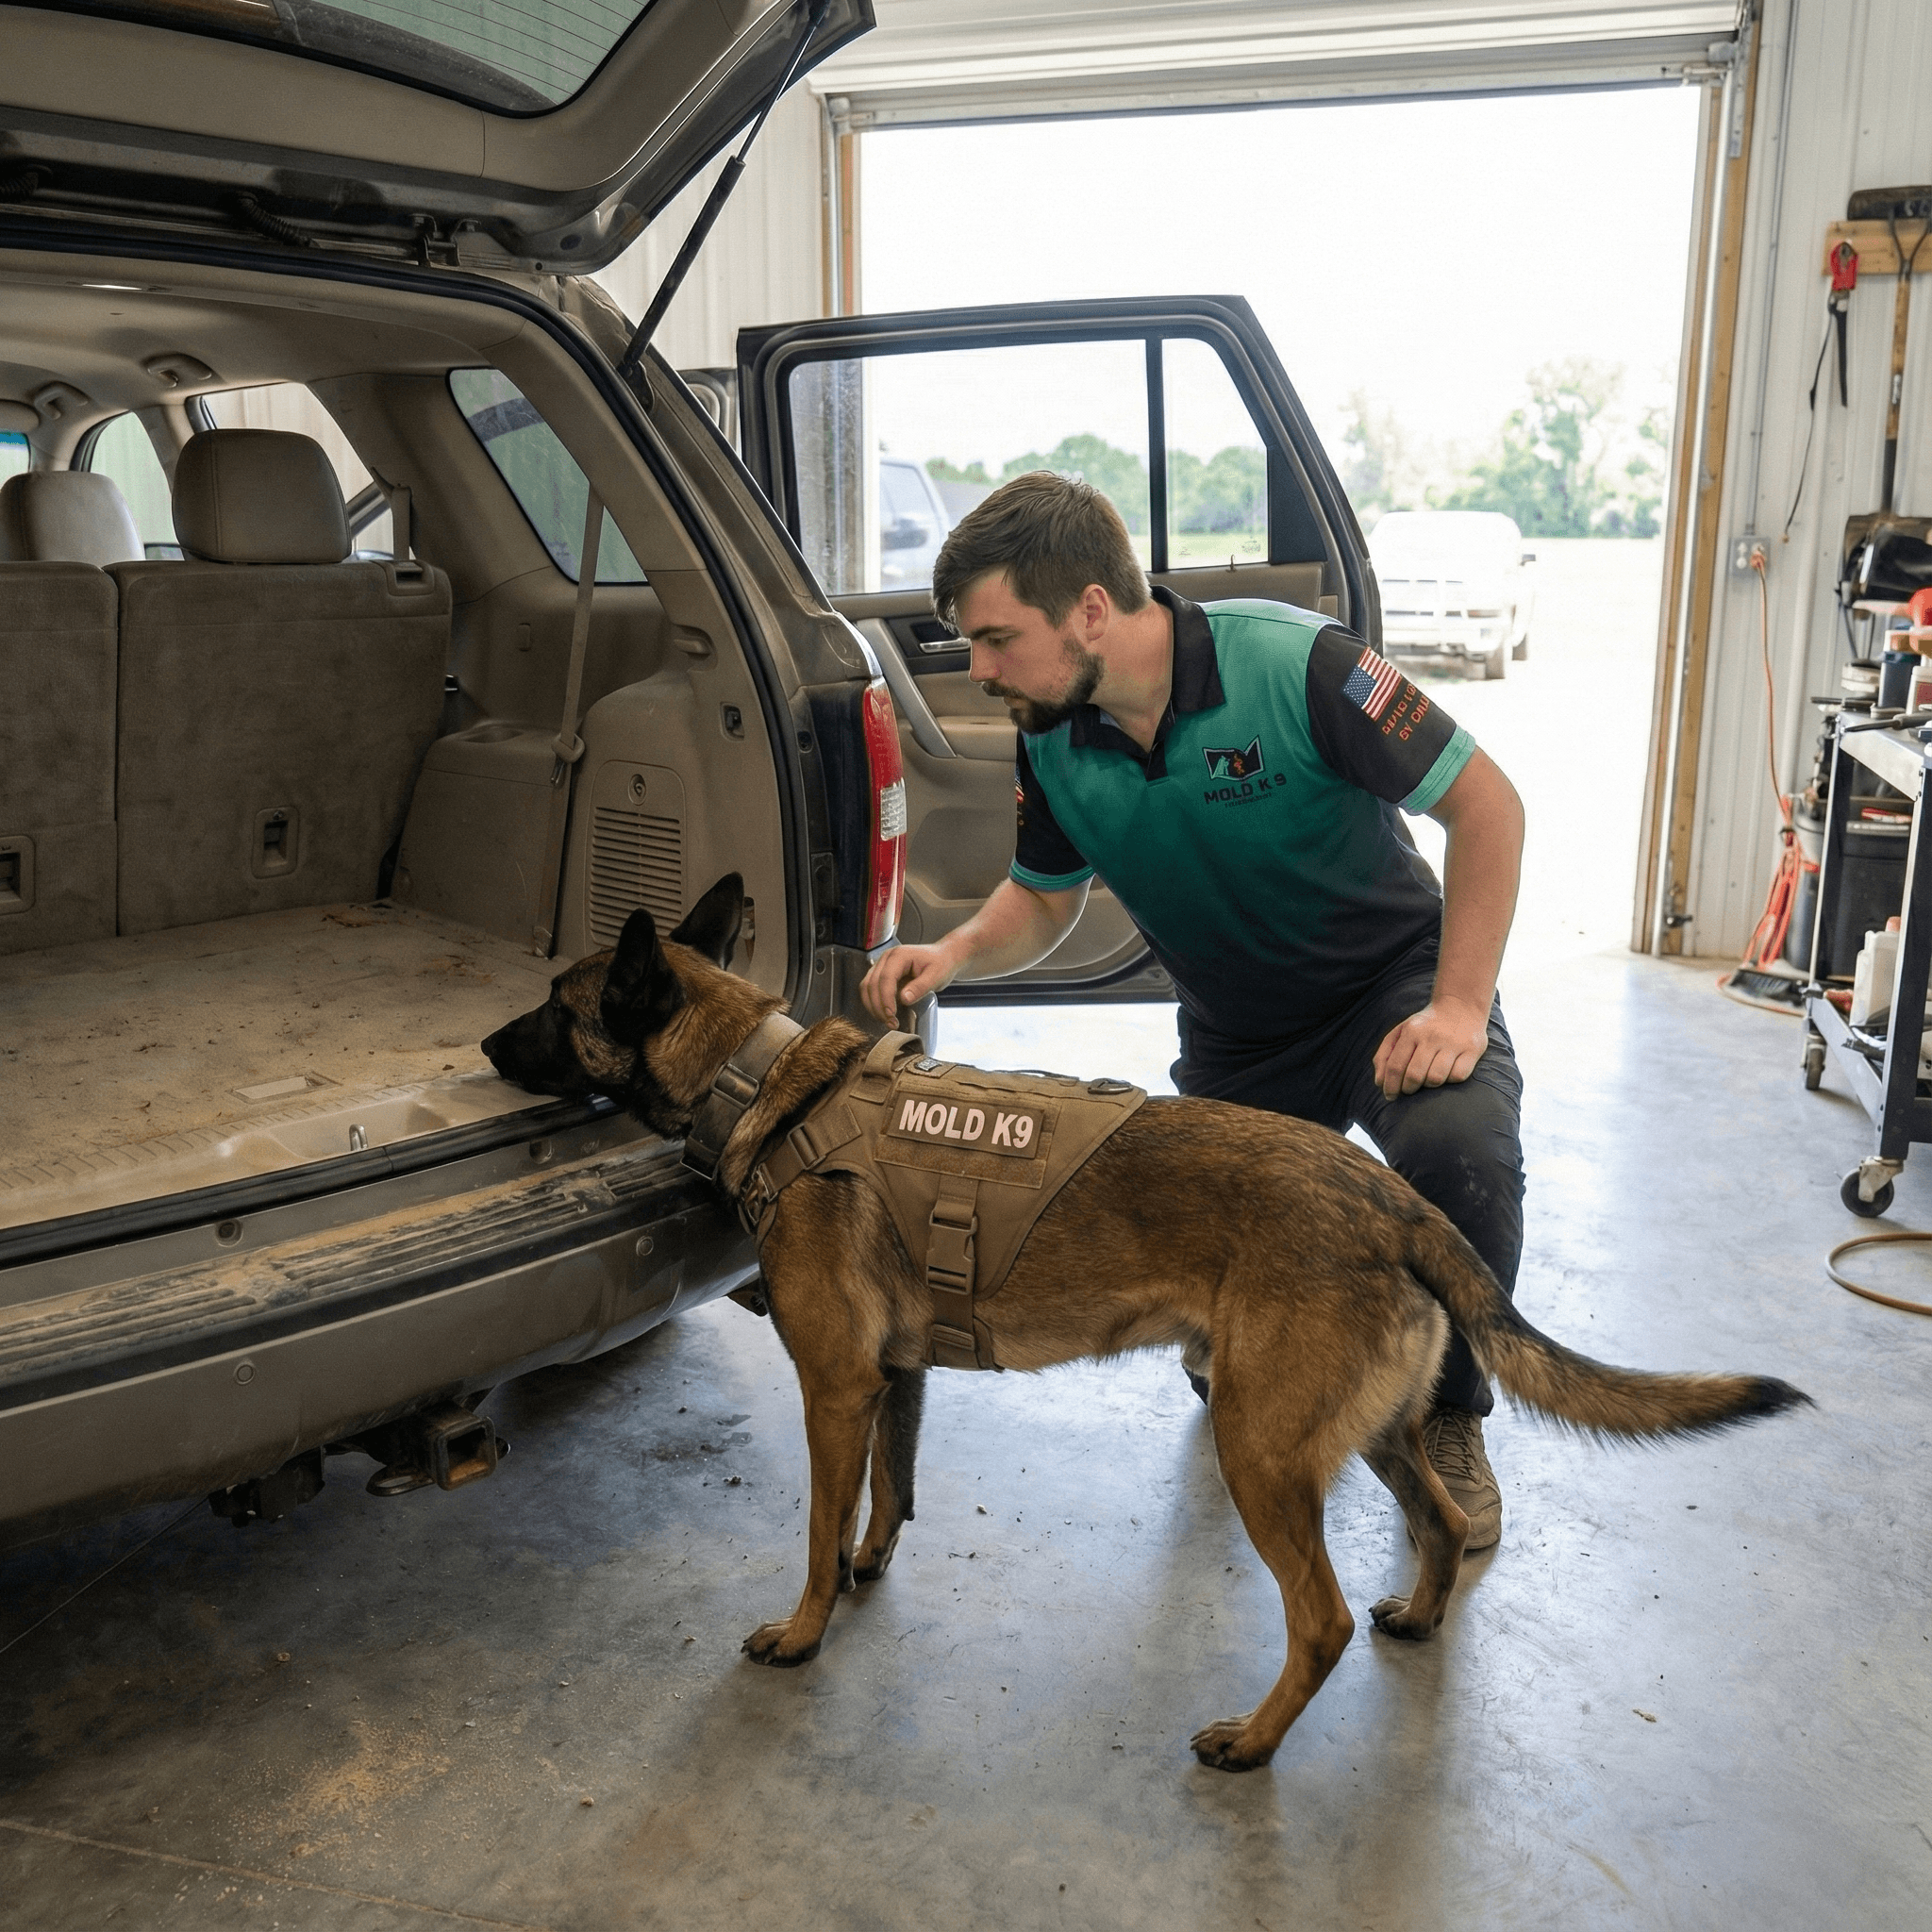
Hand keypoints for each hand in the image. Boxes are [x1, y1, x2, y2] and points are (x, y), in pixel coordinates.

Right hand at [860, 942, 957, 1025]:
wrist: (943, 957)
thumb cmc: (940, 964)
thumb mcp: (936, 976)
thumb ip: (920, 987)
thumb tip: (903, 999)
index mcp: (899, 955)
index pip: (885, 978)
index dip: (886, 998)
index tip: (891, 1015)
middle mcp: (887, 958)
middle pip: (872, 983)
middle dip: (878, 1006)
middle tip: (891, 1023)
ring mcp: (882, 965)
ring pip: (867, 987)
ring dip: (873, 1006)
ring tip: (887, 1021)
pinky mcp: (882, 974)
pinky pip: (871, 989)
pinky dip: (874, 1003)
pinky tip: (884, 1014)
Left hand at [1372, 999, 1489, 1098]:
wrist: (1460, 1006)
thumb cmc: (1425, 1026)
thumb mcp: (1401, 1032)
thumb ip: (1385, 1055)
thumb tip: (1379, 1082)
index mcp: (1411, 1031)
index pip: (1395, 1066)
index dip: (1390, 1086)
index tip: (1390, 1096)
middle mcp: (1432, 1036)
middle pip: (1414, 1075)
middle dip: (1408, 1088)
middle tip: (1408, 1090)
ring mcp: (1453, 1043)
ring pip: (1436, 1078)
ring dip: (1428, 1086)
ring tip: (1427, 1080)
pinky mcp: (1472, 1049)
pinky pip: (1458, 1076)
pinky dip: (1450, 1080)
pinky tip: (1447, 1074)